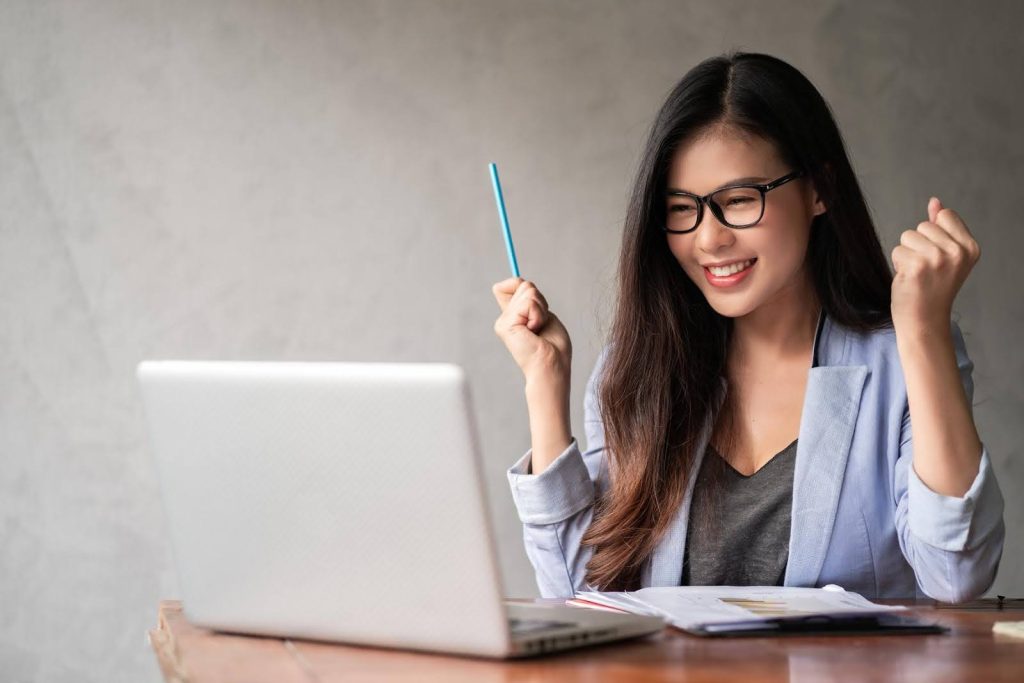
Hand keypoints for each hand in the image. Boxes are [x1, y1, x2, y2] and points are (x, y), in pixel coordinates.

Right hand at [492, 277, 571, 384]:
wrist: (552, 366)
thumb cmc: (553, 347)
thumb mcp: (543, 315)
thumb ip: (530, 300)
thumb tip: (518, 282)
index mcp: (513, 316)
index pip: (513, 285)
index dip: (526, 287)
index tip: (537, 309)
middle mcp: (504, 318)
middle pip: (525, 286)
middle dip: (541, 302)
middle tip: (541, 325)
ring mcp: (503, 322)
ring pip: (528, 292)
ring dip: (541, 310)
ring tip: (538, 330)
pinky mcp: (506, 325)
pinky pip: (529, 304)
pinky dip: (538, 315)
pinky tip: (534, 332)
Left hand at [890, 197, 979, 332]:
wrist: (924, 320)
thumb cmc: (933, 287)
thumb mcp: (946, 255)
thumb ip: (941, 226)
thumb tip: (935, 202)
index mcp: (970, 247)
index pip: (944, 215)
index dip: (933, 234)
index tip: (938, 257)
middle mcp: (957, 252)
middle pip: (923, 225)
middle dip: (918, 244)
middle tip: (925, 269)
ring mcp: (938, 258)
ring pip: (908, 236)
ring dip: (906, 254)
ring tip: (917, 273)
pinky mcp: (917, 266)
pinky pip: (897, 250)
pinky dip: (898, 264)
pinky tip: (909, 279)